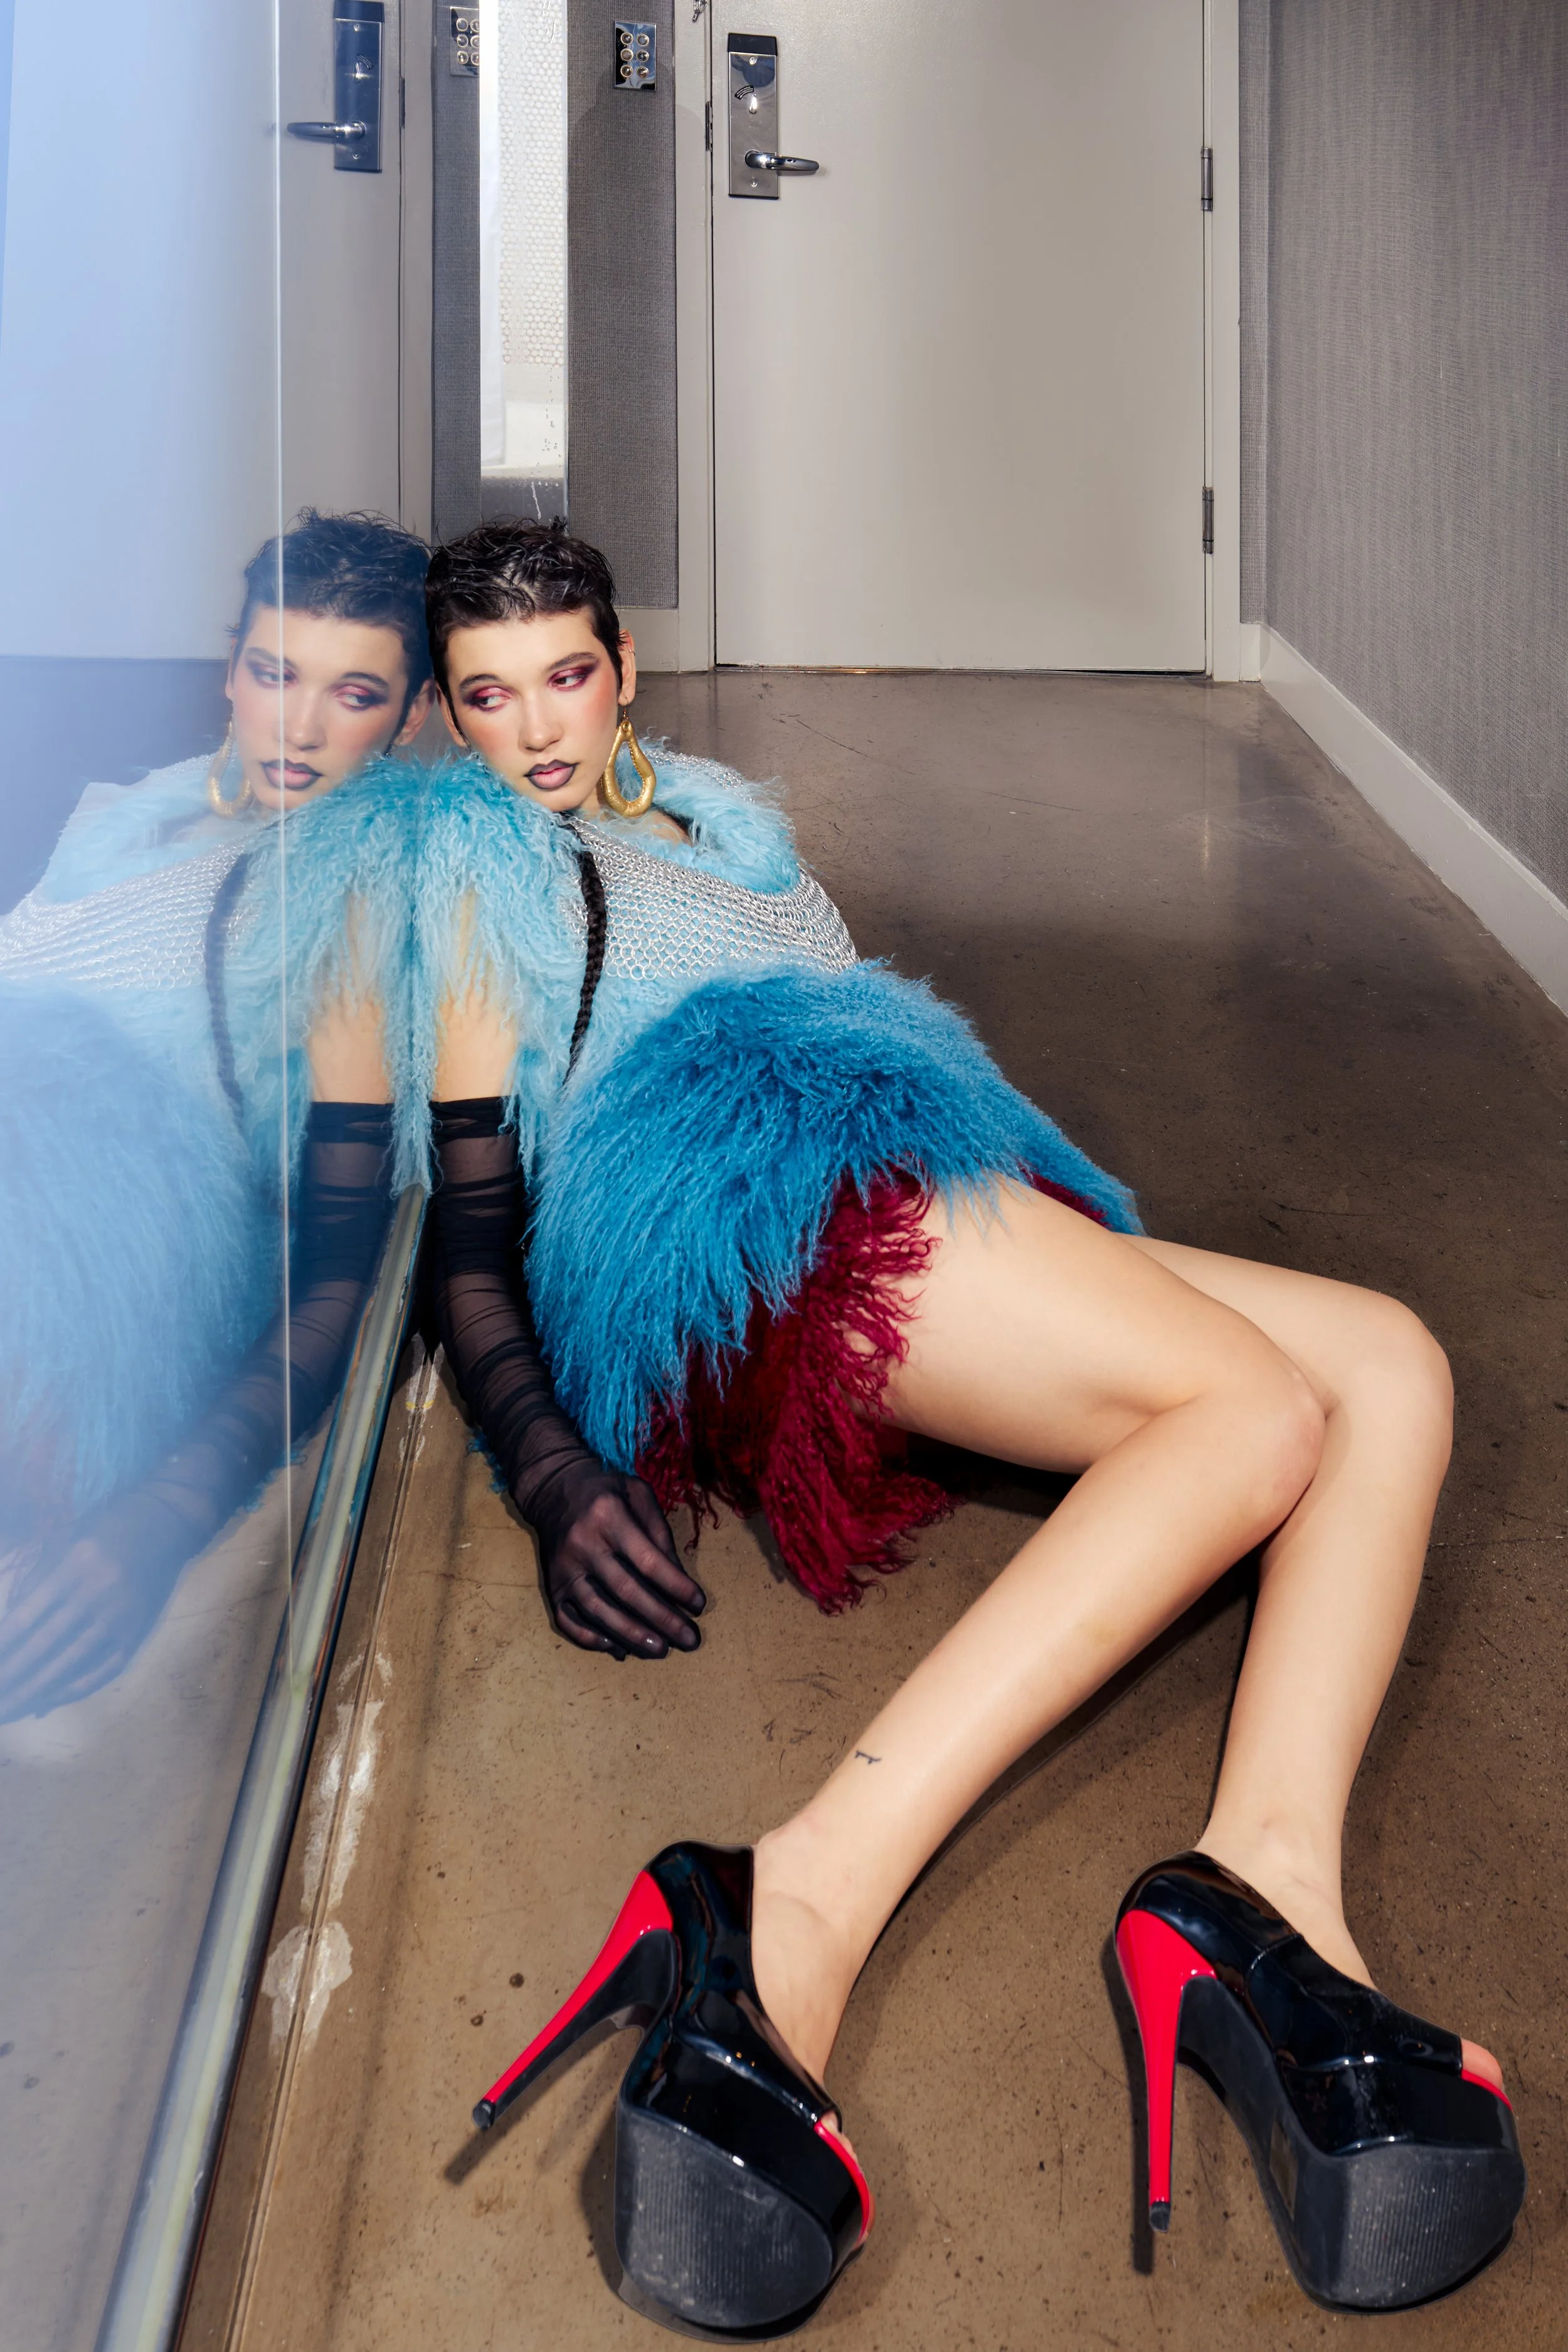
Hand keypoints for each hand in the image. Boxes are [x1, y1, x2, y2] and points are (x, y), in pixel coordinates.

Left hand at [0, 1532, 178, 1722]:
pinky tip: (47, 1702)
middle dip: (11, 1677)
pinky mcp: (137, 1632)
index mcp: (71, 1568)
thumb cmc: (104, 1529)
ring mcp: (118, 1617)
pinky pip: (102, 1670)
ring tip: (10, 1710)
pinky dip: (74, 1689)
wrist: (164, 1524)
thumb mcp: (63, 1541)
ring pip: (69, 1663)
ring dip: (34, 1691)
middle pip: (42, 1646)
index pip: (24, 1619)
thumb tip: (10, 1630)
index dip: (2, 1649)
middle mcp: (94, 1595)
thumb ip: (36, 1581)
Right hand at [527, 1466, 705, 1660]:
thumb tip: (680, 1581)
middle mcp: (583, 1544)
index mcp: (609, 1517)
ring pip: (598, 1611)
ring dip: (632, 1635)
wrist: (553, 1488)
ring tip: (661, 1650)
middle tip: (689, 1639)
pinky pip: (568, 1622)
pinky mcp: (551, 1586)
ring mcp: (563, 1569)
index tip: (699, 1605)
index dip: (676, 1586)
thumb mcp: (639, 1496)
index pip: (648, 1561)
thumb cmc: (606, 1492)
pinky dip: (593, 1639)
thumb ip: (660, 1535)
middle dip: (662, 1620)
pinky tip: (619, 1648)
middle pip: (626, 1592)